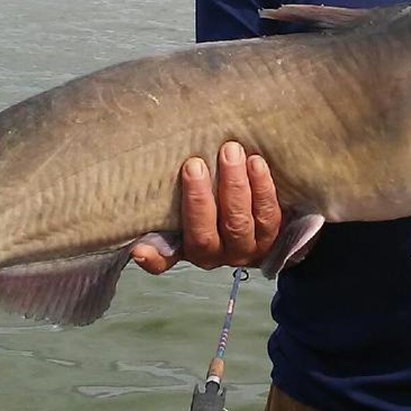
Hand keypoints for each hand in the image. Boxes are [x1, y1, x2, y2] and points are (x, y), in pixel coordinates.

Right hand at [129, 141, 282, 273]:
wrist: (260, 213)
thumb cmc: (213, 207)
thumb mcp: (187, 214)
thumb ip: (164, 222)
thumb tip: (137, 246)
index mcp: (191, 251)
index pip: (167, 258)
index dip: (154, 257)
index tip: (139, 249)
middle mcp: (218, 254)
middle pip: (206, 233)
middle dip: (199, 198)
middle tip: (195, 163)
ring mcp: (248, 246)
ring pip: (239, 221)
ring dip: (235, 186)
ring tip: (231, 153)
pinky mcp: (273, 234)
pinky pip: (268, 213)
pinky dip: (262, 187)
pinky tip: (256, 162)